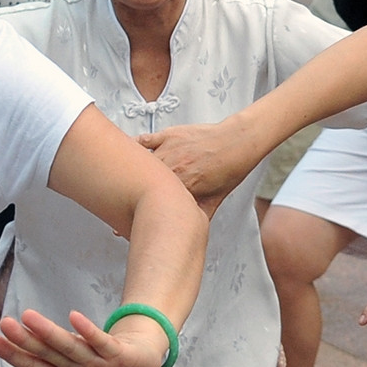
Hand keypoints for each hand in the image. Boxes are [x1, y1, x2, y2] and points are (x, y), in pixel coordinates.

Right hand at [137, 121, 255, 217]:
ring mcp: (169, 152)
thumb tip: (192, 230)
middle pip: (144, 183)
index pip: (156, 202)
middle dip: (137, 193)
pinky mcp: (168, 136)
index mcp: (183, 187)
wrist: (237, 142)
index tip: (136, 217)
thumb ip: (200, 215)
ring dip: (135, 171)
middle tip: (129, 200)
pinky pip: (144, 141)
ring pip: (142, 163)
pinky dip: (134, 145)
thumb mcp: (215, 199)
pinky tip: (129, 152)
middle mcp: (173, 169)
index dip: (146, 209)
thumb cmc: (229, 168)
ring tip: (128, 179)